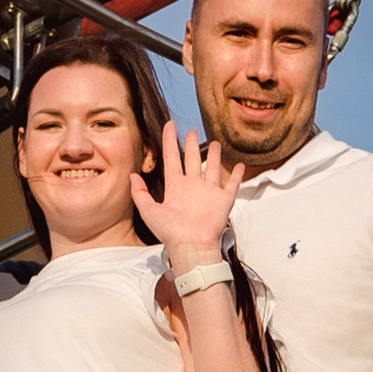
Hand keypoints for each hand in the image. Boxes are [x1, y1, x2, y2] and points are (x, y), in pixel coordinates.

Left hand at [133, 117, 242, 264]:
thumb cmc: (170, 232)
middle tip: (192, 131)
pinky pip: (232, 184)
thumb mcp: (148, 211)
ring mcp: (209, 192)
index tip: (169, 126)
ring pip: (212, 168)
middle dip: (191, 144)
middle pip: (191, 159)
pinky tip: (239, 165)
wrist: (191, 245)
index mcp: (175, 187)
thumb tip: (133, 175)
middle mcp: (192, 187)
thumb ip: (140, 193)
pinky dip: (237, 175)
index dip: (169, 141)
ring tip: (215, 143)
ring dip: (214, 156)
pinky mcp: (223, 199)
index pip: (171, 158)